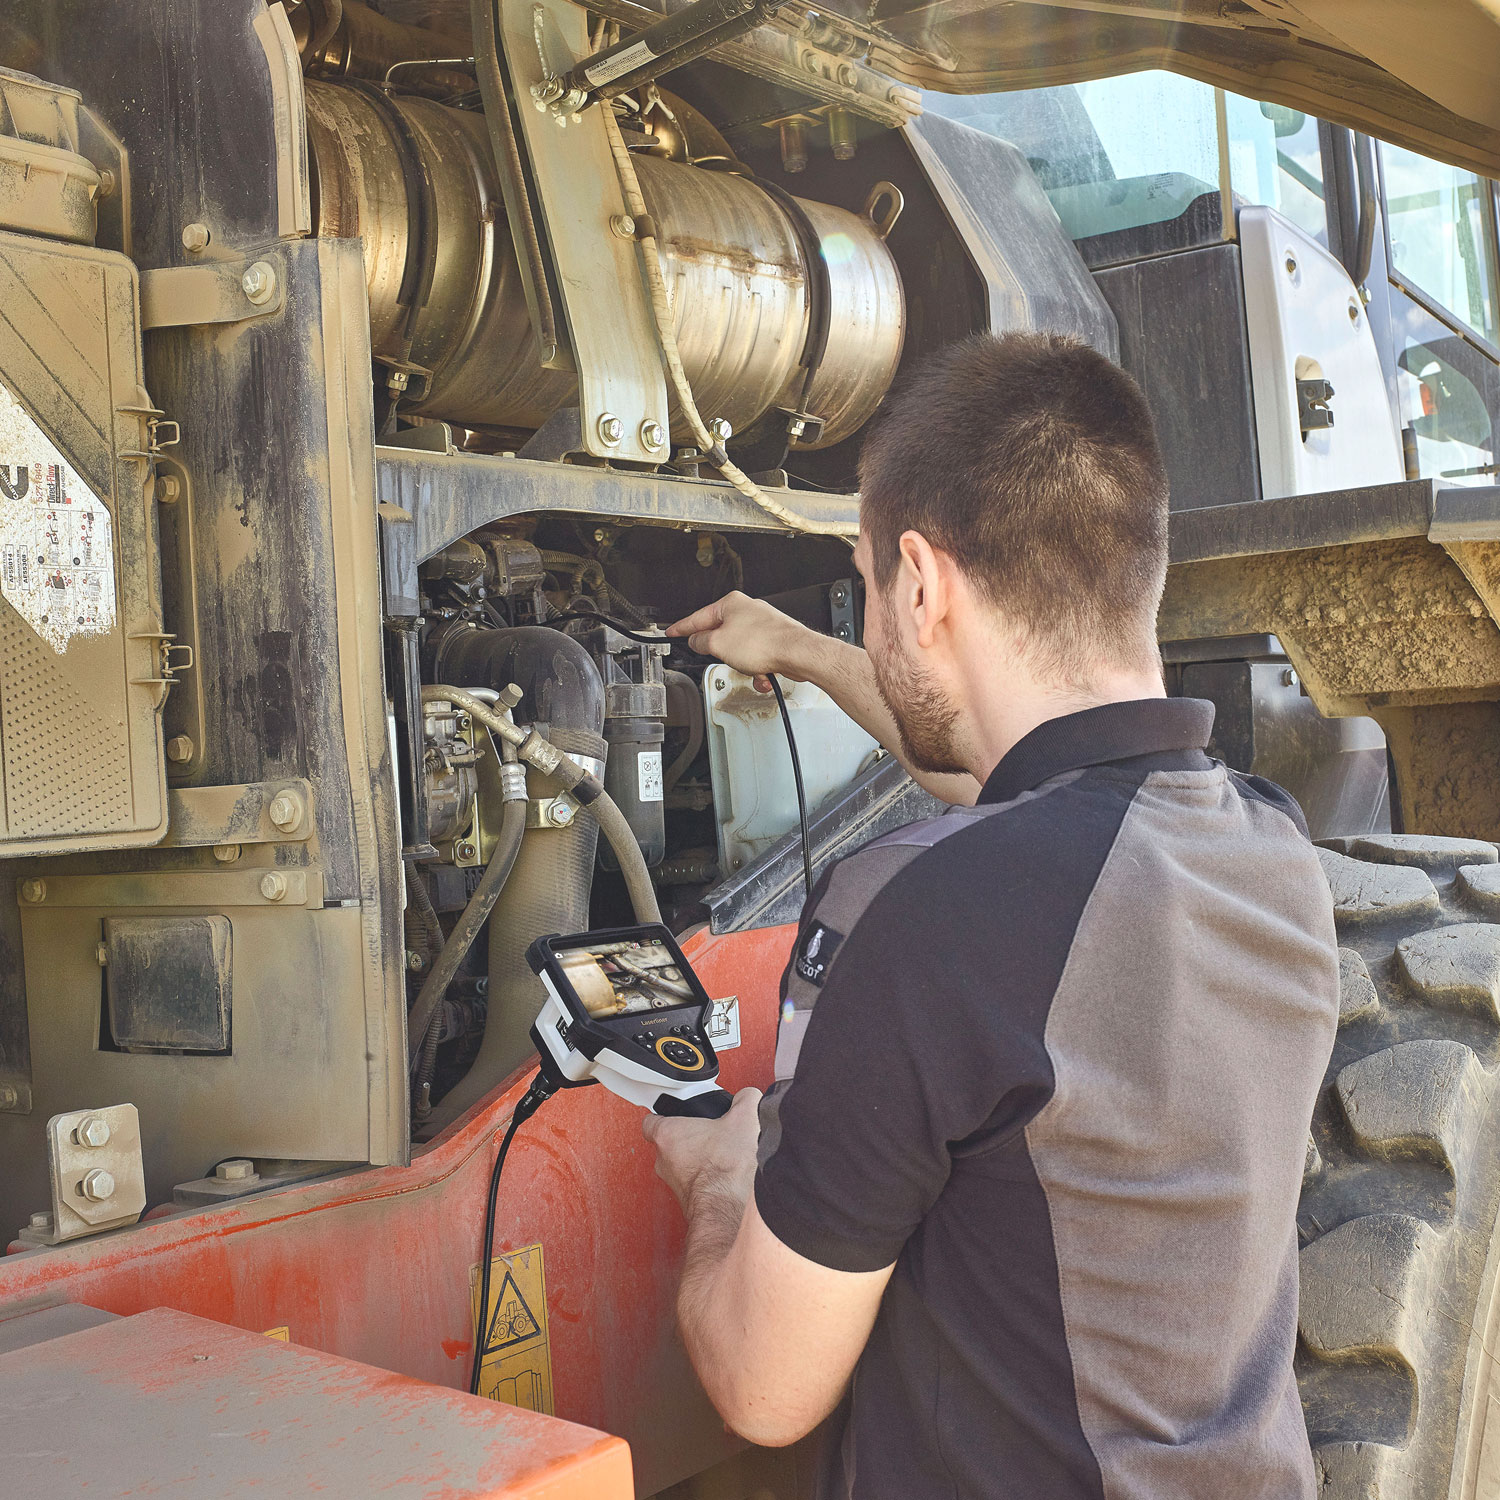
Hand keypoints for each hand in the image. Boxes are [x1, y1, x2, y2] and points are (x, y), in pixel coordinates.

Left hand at [643, 1087, 762, 1213]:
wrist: (729, 1209)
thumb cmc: (726, 1170)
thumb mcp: (745, 1119)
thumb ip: (745, 1099)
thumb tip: (748, 1098)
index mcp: (668, 1135)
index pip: (651, 1120)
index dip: (665, 1113)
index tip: (677, 1112)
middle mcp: (663, 1161)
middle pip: (668, 1142)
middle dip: (689, 1137)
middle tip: (709, 1132)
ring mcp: (673, 1184)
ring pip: (680, 1165)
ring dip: (698, 1159)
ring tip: (721, 1154)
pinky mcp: (687, 1201)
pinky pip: (693, 1183)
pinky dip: (706, 1178)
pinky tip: (725, 1173)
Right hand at [667, 593, 811, 692]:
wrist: (797, 653)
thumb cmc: (764, 643)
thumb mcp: (718, 644)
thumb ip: (700, 642)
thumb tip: (696, 642)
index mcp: (730, 604)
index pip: (697, 617)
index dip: (682, 628)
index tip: (672, 632)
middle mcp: (747, 611)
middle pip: (720, 636)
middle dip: (723, 654)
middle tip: (723, 658)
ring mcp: (762, 626)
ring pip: (739, 652)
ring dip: (743, 665)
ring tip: (750, 666)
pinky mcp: (773, 641)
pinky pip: (755, 659)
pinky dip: (756, 669)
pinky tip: (762, 672)